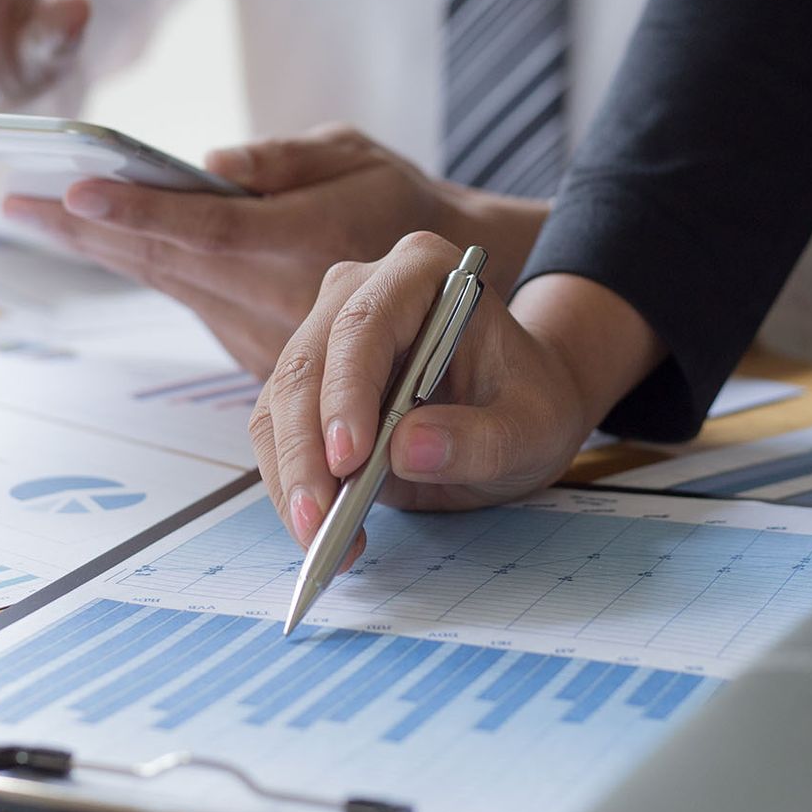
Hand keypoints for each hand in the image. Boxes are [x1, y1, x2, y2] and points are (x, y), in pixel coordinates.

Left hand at [1, 126, 547, 374]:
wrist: (455, 297)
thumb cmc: (407, 205)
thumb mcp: (362, 157)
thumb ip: (286, 159)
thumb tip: (214, 160)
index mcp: (296, 245)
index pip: (201, 228)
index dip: (132, 209)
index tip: (73, 187)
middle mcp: (271, 296)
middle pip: (160, 259)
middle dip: (83, 228)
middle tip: (14, 196)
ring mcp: (261, 331)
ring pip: (166, 283)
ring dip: (101, 248)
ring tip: (33, 209)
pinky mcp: (258, 350)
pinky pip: (189, 301)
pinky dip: (143, 266)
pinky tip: (100, 238)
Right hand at [250, 232, 664, 548]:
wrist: (518, 407)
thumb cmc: (529, 403)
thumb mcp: (532, 429)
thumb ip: (481, 439)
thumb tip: (407, 449)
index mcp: (423, 271)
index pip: (364, 325)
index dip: (347, 391)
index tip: (350, 460)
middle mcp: (361, 291)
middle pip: (306, 364)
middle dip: (304, 450)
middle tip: (317, 524)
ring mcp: (327, 332)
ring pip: (279, 402)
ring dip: (290, 476)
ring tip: (319, 540)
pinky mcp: (311, 382)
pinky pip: (280, 430)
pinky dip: (292, 483)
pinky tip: (320, 529)